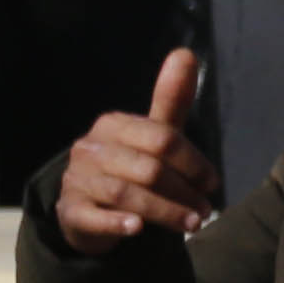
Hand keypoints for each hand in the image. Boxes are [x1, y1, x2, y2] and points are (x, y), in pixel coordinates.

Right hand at [53, 47, 221, 249]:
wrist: (89, 208)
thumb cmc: (130, 167)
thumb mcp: (152, 135)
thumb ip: (170, 101)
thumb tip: (185, 52)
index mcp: (114, 125)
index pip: (163, 139)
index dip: (194, 163)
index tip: (213, 184)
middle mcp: (90, 148)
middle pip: (148, 169)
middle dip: (183, 192)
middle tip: (206, 211)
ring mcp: (77, 179)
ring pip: (125, 194)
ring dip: (164, 212)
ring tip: (192, 224)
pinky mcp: (70, 210)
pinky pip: (92, 216)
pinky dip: (115, 223)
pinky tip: (137, 229)